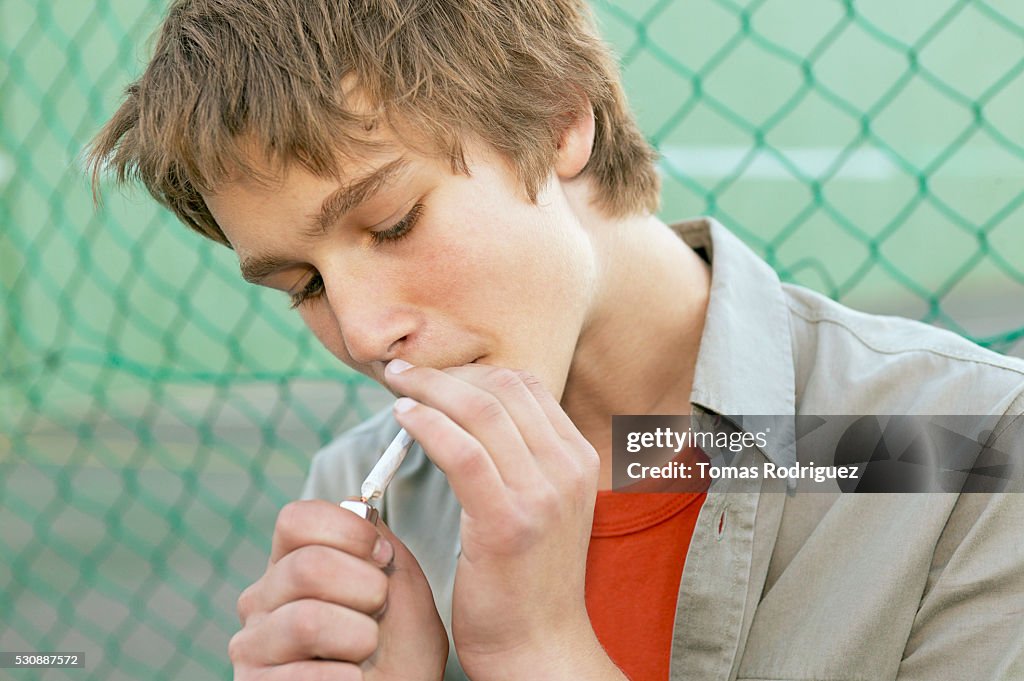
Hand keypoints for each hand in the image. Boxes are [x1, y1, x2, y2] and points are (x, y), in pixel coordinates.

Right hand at [229, 500, 447, 679]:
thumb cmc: (400, 652)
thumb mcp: (403, 588)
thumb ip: (380, 545)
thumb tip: (358, 513)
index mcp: (292, 563)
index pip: (296, 518)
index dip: (347, 530)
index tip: (381, 555)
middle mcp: (262, 599)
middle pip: (308, 566)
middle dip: (366, 589)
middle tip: (379, 612)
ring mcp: (252, 647)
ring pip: (306, 620)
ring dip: (359, 637)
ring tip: (366, 651)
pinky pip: (302, 676)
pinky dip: (346, 678)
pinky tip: (352, 680)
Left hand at [385, 361, 623, 680]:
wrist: (539, 647)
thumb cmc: (527, 581)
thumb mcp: (543, 507)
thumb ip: (523, 460)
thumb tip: (472, 415)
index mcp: (578, 459)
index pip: (527, 387)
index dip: (473, 371)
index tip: (433, 373)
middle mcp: (568, 468)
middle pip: (504, 389)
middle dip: (446, 372)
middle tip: (403, 370)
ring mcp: (543, 494)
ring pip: (481, 411)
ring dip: (429, 389)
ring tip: (396, 385)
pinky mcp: (508, 521)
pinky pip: (462, 453)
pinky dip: (427, 425)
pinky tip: (403, 418)